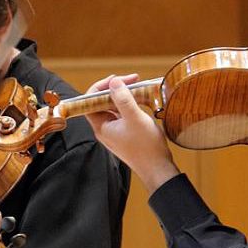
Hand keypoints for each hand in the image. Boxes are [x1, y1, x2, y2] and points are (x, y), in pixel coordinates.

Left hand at [83, 75, 179, 192]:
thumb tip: (114, 82)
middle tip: (132, 80)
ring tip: (138, 87)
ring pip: (113, 107)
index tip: (116, 79)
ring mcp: (115, 131)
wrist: (158, 168)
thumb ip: (123, 99)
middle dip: (115, 89)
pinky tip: (141, 99)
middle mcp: (104, 129)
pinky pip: (122, 114)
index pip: (89, 101)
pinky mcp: (125, 133)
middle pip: (102, 102)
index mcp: (101, 126)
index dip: (100, 87)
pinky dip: (129, 105)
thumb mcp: (135, 119)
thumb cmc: (146, 147)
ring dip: (123, 96)